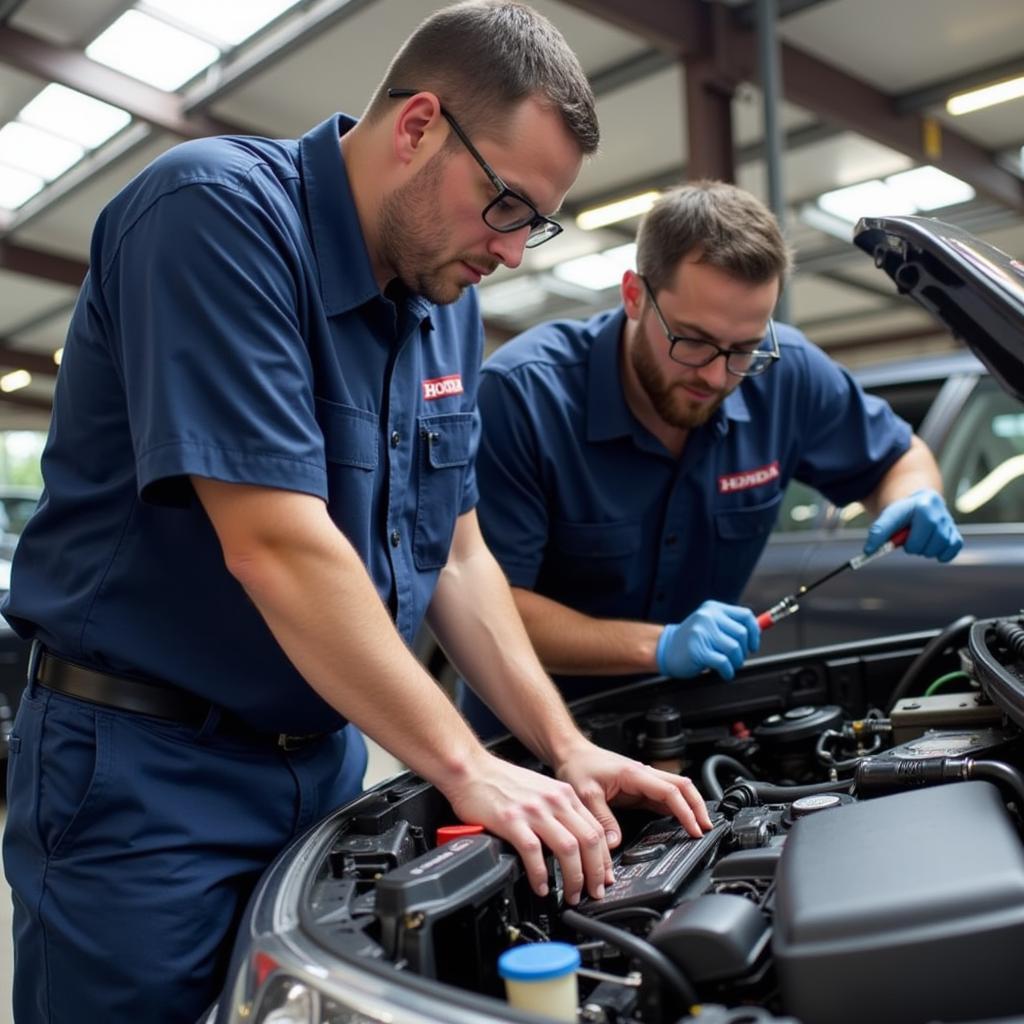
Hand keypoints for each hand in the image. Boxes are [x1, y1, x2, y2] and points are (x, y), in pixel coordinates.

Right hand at [444, 751, 614, 905]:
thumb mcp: (541, 789)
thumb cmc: (501, 781)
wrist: (471, 770)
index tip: (604, 877)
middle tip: (594, 892)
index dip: (604, 859)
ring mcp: (533, 811)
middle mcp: (553, 801)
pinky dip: (540, 875)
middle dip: (595, 873)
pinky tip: (541, 886)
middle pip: (589, 841)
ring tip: (570, 895)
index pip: (596, 829)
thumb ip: (559, 811)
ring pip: (568, 849)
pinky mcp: (512, 821)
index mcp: (563, 794)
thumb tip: (575, 842)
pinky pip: (534, 853)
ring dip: (574, 878)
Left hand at [554, 739, 713, 852]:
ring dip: (690, 806)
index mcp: (634, 774)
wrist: (571, 753)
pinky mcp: (638, 789)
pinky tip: (681, 822)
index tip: (695, 828)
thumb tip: (615, 843)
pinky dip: (677, 808)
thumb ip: (602, 819)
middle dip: (698, 807)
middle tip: (707, 829)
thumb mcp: (585, 794)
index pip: (670, 791)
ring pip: (677, 790)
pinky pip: (664, 798)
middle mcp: (643, 775)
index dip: (686, 811)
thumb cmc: (578, 766)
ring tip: (699, 827)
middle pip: (683, 787)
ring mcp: (642, 782)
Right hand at [656, 600, 760, 679]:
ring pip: (735, 648)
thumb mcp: (710, 625)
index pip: (745, 615)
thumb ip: (731, 626)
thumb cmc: (691, 640)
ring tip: (728, 665)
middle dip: (744, 651)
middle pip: (742, 633)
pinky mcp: (698, 649)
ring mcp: (702, 632)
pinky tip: (723, 672)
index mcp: (713, 608)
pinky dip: (728, 671)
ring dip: (736, 662)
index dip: (755, 632)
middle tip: (736, 658)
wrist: (665, 649)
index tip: (753, 644)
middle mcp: (708, 617)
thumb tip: (758, 631)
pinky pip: (724, 662)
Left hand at [864, 488, 961, 562]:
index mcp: (921, 506)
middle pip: (920, 546)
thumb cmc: (903, 512)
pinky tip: (933, 546)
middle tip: (908, 538)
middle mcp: (938, 513)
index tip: (872, 550)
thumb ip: (878, 531)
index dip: (891, 542)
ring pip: (935, 550)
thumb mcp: (888, 516)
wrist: (922, 503)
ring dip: (924, 551)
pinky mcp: (956, 533)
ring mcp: (949, 523)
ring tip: (920, 540)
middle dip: (910, 547)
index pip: (906, 531)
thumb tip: (869, 551)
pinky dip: (942, 554)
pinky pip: (951, 550)